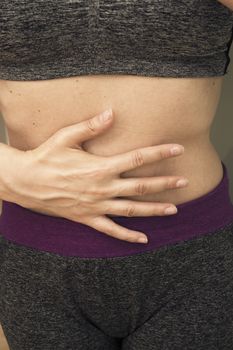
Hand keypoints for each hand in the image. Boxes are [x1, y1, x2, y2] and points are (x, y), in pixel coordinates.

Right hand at [8, 109, 187, 243]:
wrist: (26, 182)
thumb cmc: (46, 157)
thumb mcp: (66, 137)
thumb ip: (91, 126)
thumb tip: (111, 112)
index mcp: (100, 167)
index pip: (138, 158)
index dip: (160, 152)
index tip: (178, 149)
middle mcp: (103, 188)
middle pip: (141, 186)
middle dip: (165, 184)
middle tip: (184, 182)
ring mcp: (96, 206)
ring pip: (132, 210)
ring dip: (154, 210)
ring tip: (174, 210)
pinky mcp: (87, 218)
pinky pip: (111, 230)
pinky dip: (128, 236)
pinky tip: (143, 239)